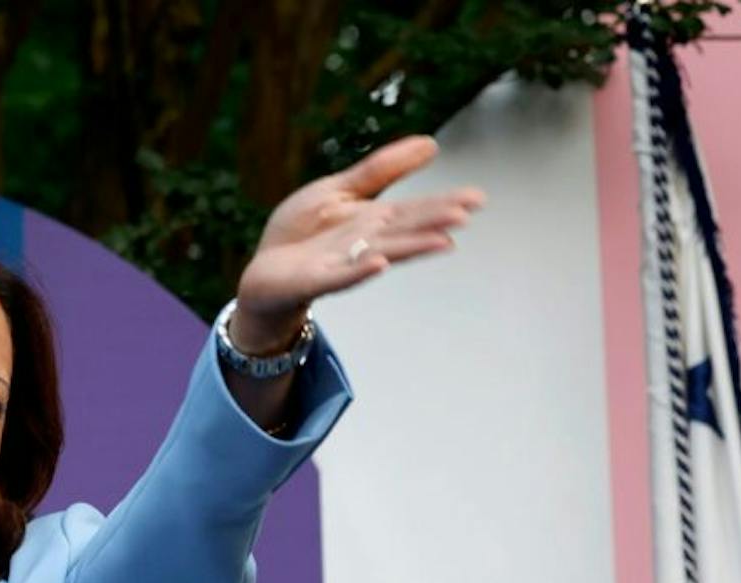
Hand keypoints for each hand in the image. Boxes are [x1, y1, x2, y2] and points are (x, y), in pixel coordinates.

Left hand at [232, 135, 483, 350]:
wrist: (264, 270)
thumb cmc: (303, 231)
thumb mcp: (340, 190)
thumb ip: (382, 170)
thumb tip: (431, 144)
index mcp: (374, 221)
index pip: (414, 210)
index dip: (444, 204)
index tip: (476, 198)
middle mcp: (365, 244)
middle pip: (404, 231)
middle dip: (435, 223)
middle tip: (467, 213)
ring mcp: (342, 264)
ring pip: (382, 253)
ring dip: (411, 248)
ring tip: (443, 241)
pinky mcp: (314, 280)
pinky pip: (340, 276)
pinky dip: (359, 271)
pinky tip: (380, 263)